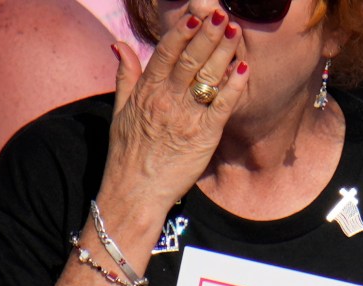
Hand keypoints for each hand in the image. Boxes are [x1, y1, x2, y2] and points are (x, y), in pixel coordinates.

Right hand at [100, 7, 252, 229]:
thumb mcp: (119, 110)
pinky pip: (222, 105)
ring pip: (207, 77)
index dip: (182, 32)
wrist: (135, 190)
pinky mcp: (204, 136)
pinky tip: (244, 68)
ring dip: (223, 52)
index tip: (195, 14)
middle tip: (223, 15)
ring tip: (236, 31)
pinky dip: (233, 85)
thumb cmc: (127, 152)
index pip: (166, 53)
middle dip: (208, 35)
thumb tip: (120, 45)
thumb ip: (125, 76)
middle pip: (190, 59)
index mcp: (146, 90)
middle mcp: (166, 99)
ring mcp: (186, 117)